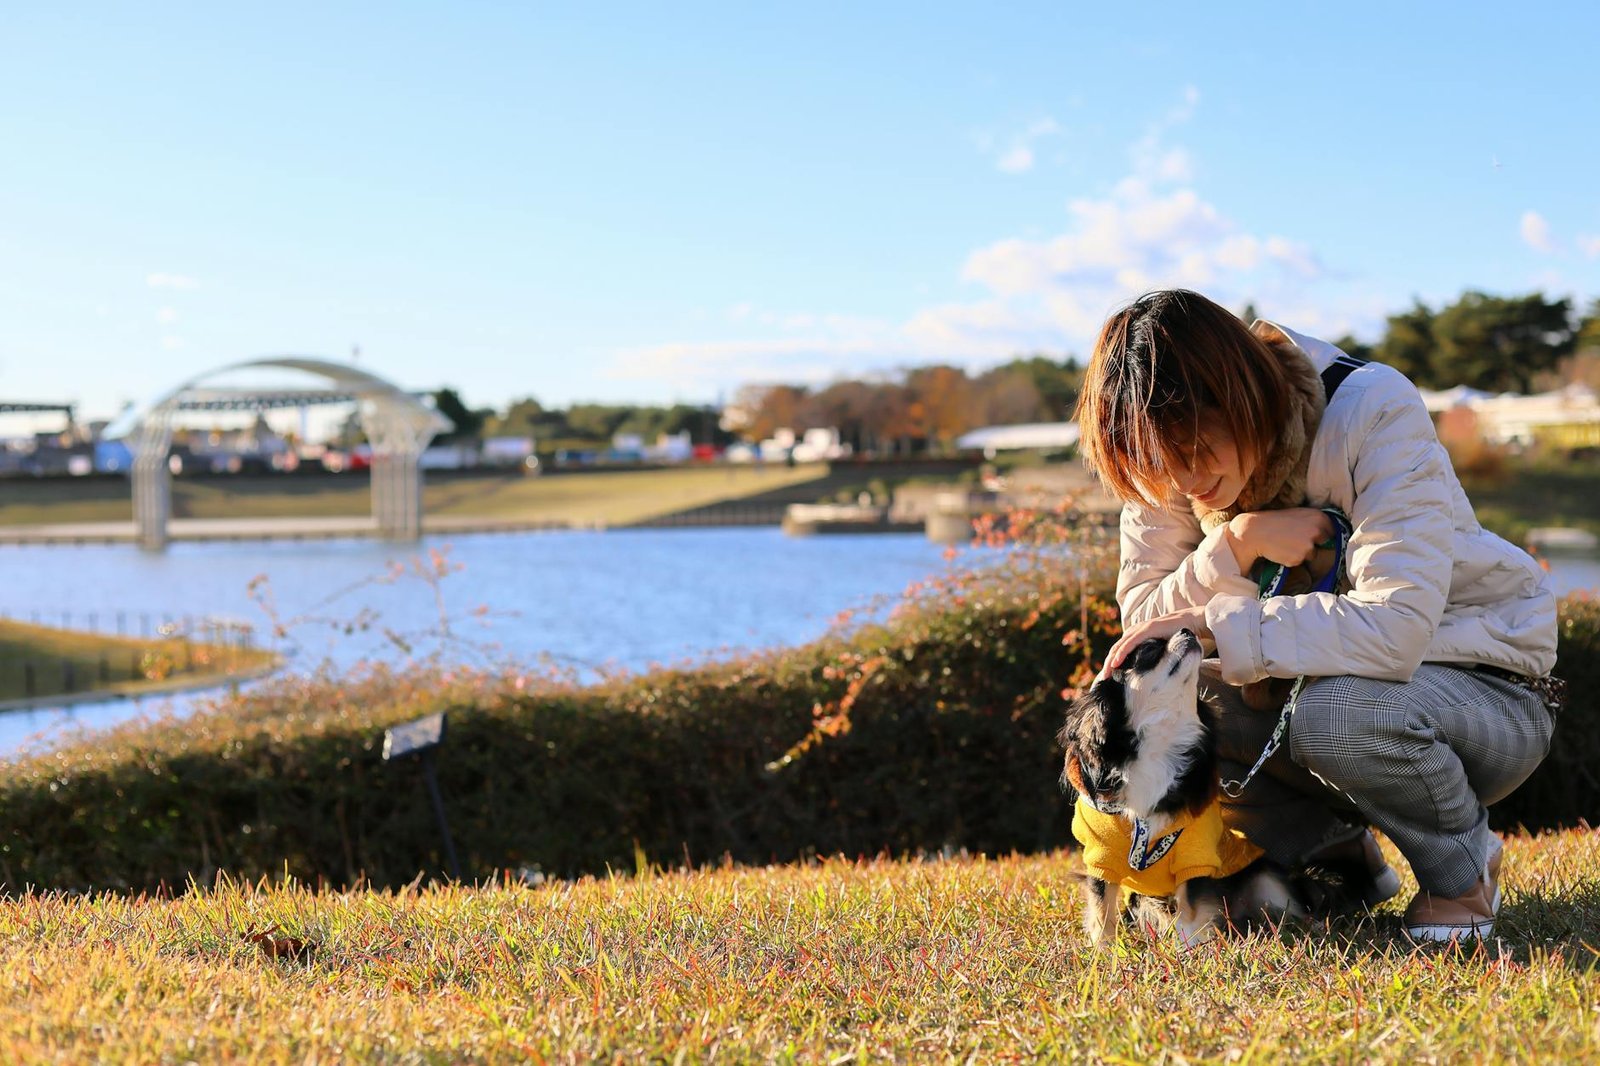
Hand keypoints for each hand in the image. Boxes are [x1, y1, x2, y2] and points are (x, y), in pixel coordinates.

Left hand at [1098, 606, 1212, 679]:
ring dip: (1110, 661)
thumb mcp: (1161, 649)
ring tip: (1105, 674)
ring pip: (1119, 647)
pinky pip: (1130, 643)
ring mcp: (1140, 629)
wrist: (1192, 623)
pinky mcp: (1147, 629)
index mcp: (1136, 636)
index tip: (1108, 677)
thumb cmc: (1178, 636)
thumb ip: (1152, 655)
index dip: (1112, 663)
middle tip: (1102, 679)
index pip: (1120, 651)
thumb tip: (1149, 673)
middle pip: (1116, 649)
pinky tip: (1115, 662)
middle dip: (1107, 664)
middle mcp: (1135, 632)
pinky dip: (1121, 653)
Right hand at [1226, 507, 1333, 571]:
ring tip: (1286, 544)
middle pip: (1323, 544)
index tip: (1312, 536)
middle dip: (1313, 544)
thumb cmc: (1275, 522)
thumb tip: (1326, 535)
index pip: (1331, 531)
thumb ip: (1314, 523)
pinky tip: (1281, 550)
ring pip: (1311, 554)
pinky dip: (1291, 558)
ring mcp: (1309, 545)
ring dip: (1301, 552)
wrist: (1255, 531)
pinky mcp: (1299, 557)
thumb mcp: (1298, 515)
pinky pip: (1299, 561)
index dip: (1321, 535)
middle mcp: (1317, 530)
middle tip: (1295, 539)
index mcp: (1319, 517)